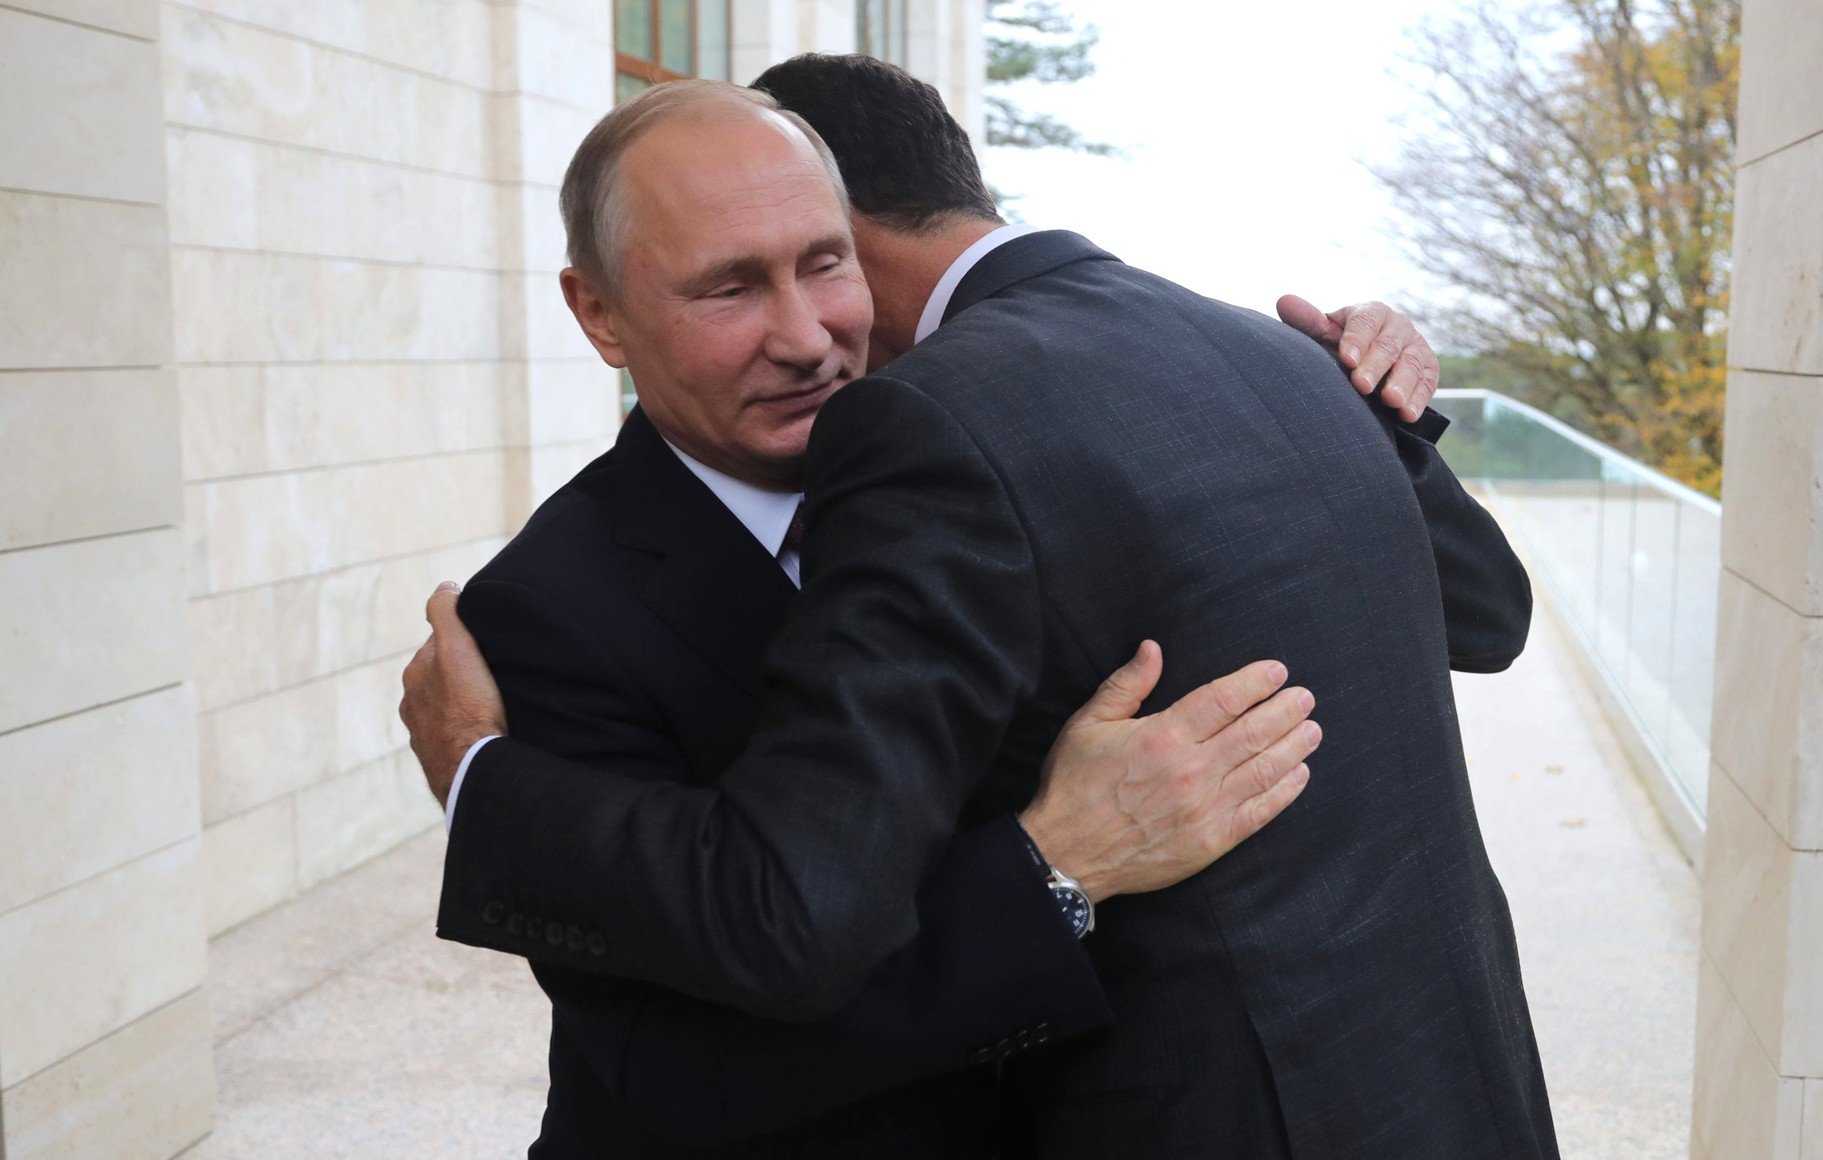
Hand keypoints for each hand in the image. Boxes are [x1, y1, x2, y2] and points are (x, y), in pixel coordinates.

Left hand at [399, 581, 507, 806]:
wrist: (471, 767)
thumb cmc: (467, 707)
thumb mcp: (457, 648)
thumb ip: (446, 613)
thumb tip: (444, 586)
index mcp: (415, 673)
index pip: (440, 643)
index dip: (464, 639)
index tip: (487, 643)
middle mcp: (412, 702)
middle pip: (442, 676)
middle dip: (462, 672)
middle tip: (494, 673)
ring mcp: (422, 733)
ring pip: (446, 707)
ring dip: (463, 702)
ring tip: (492, 703)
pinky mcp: (438, 758)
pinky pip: (452, 735)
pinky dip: (464, 728)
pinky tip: (483, 730)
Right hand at [1018, 643, 1315, 902]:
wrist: (1068, 853)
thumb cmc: (1074, 785)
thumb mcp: (1088, 724)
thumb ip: (1126, 685)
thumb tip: (1153, 648)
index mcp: (1162, 736)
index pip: (1222, 700)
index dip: (1254, 682)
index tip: (1277, 672)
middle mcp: (1190, 770)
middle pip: (1252, 732)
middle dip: (1284, 711)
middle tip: (1305, 697)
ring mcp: (1205, 808)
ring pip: (1263, 769)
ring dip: (1293, 746)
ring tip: (1312, 729)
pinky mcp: (1211, 841)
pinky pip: (1259, 813)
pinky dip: (1284, 792)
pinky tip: (1300, 775)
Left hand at [1276, 295, 1439, 422]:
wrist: (1372, 362)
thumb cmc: (1342, 346)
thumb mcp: (1325, 334)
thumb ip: (1308, 321)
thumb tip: (1283, 302)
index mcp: (1371, 312)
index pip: (1366, 321)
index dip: (1357, 340)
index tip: (1346, 359)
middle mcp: (1397, 326)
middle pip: (1389, 344)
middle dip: (1376, 365)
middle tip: (1361, 385)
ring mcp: (1416, 346)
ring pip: (1413, 363)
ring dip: (1403, 382)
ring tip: (1390, 400)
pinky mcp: (1429, 369)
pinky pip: (1428, 382)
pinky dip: (1419, 399)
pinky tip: (1407, 414)